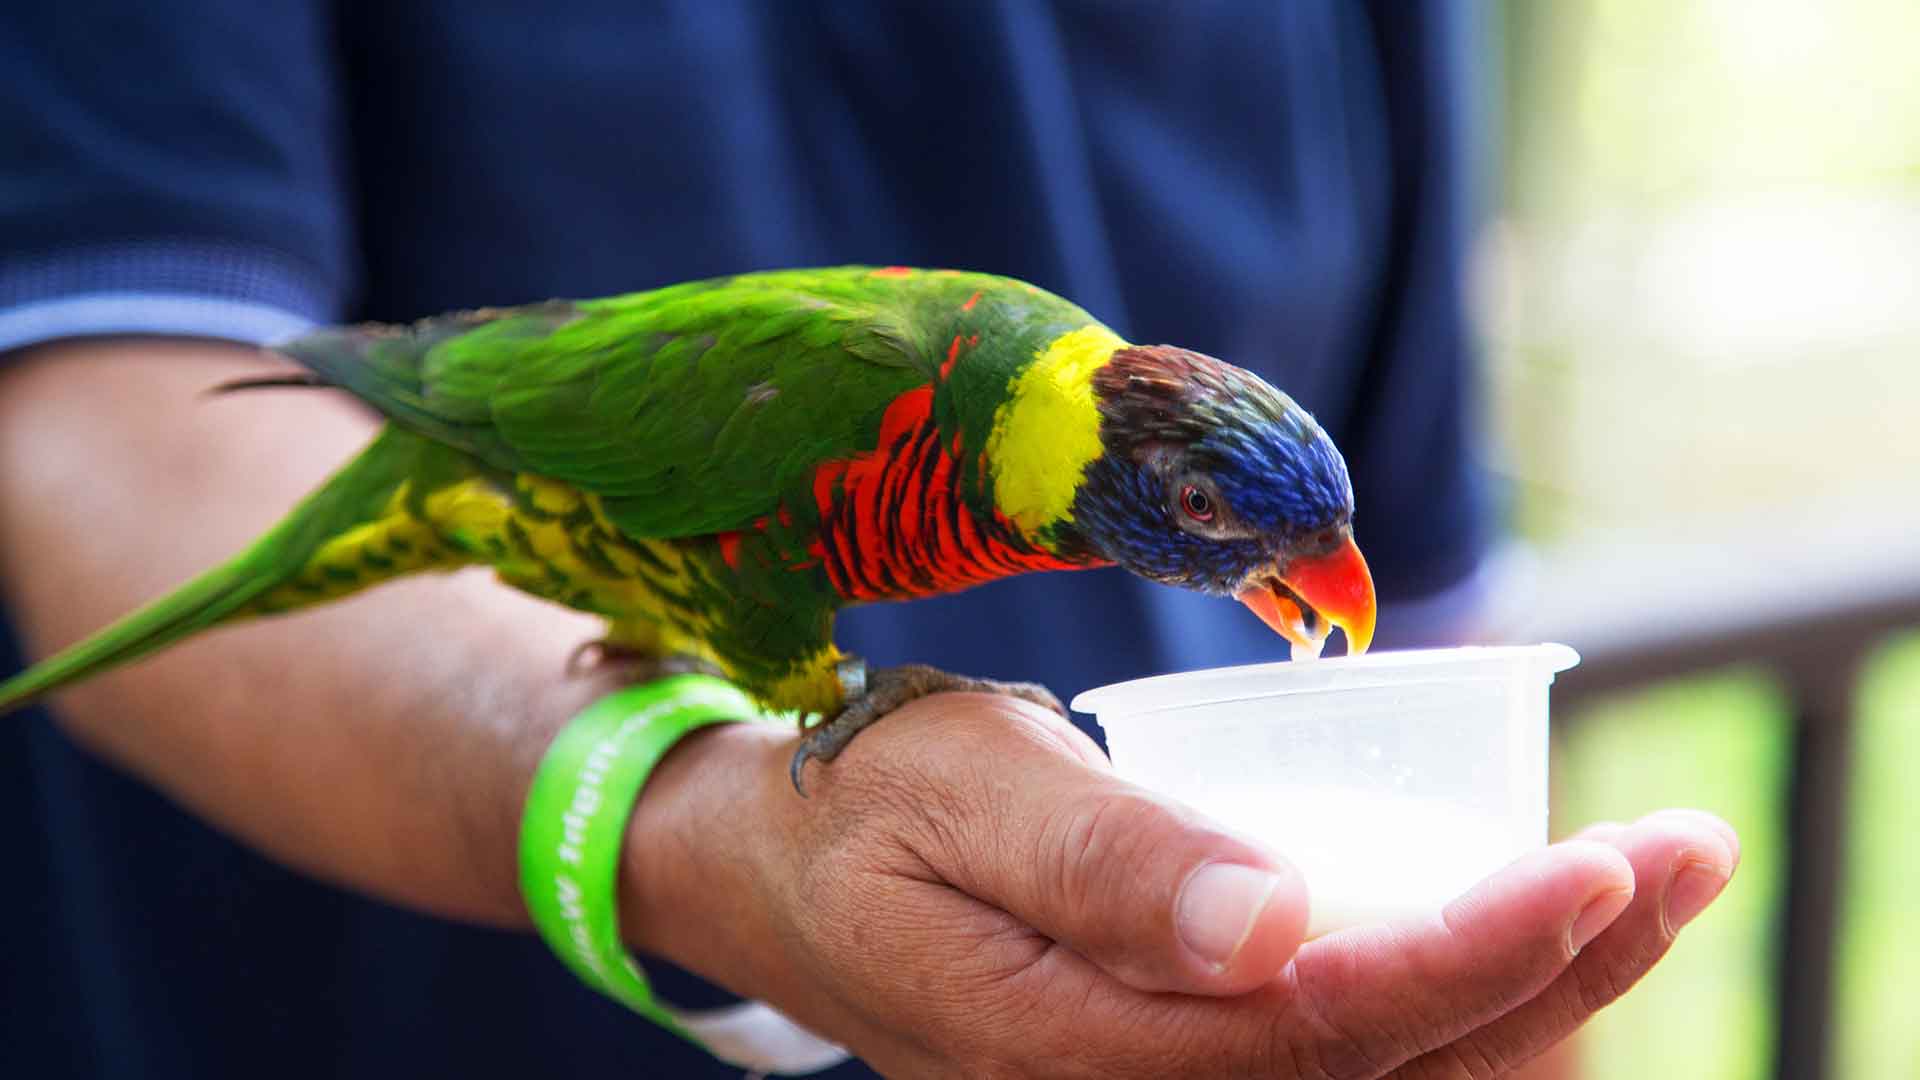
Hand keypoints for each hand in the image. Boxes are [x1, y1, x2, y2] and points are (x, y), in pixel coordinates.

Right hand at [621, 693, 1737, 1077]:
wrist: (774, 867)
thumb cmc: (865, 801)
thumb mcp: (960, 793)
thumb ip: (1106, 861)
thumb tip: (1276, 923)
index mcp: (1074, 1044)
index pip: (1326, 1026)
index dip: (1481, 952)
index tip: (1609, 862)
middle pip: (1394, 1075)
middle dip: (1562, 976)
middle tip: (1689, 857)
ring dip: (1534, 1001)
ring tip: (1645, 894)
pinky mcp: (1168, 1061)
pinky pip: (1341, 1068)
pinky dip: (1457, 1016)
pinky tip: (1524, 949)